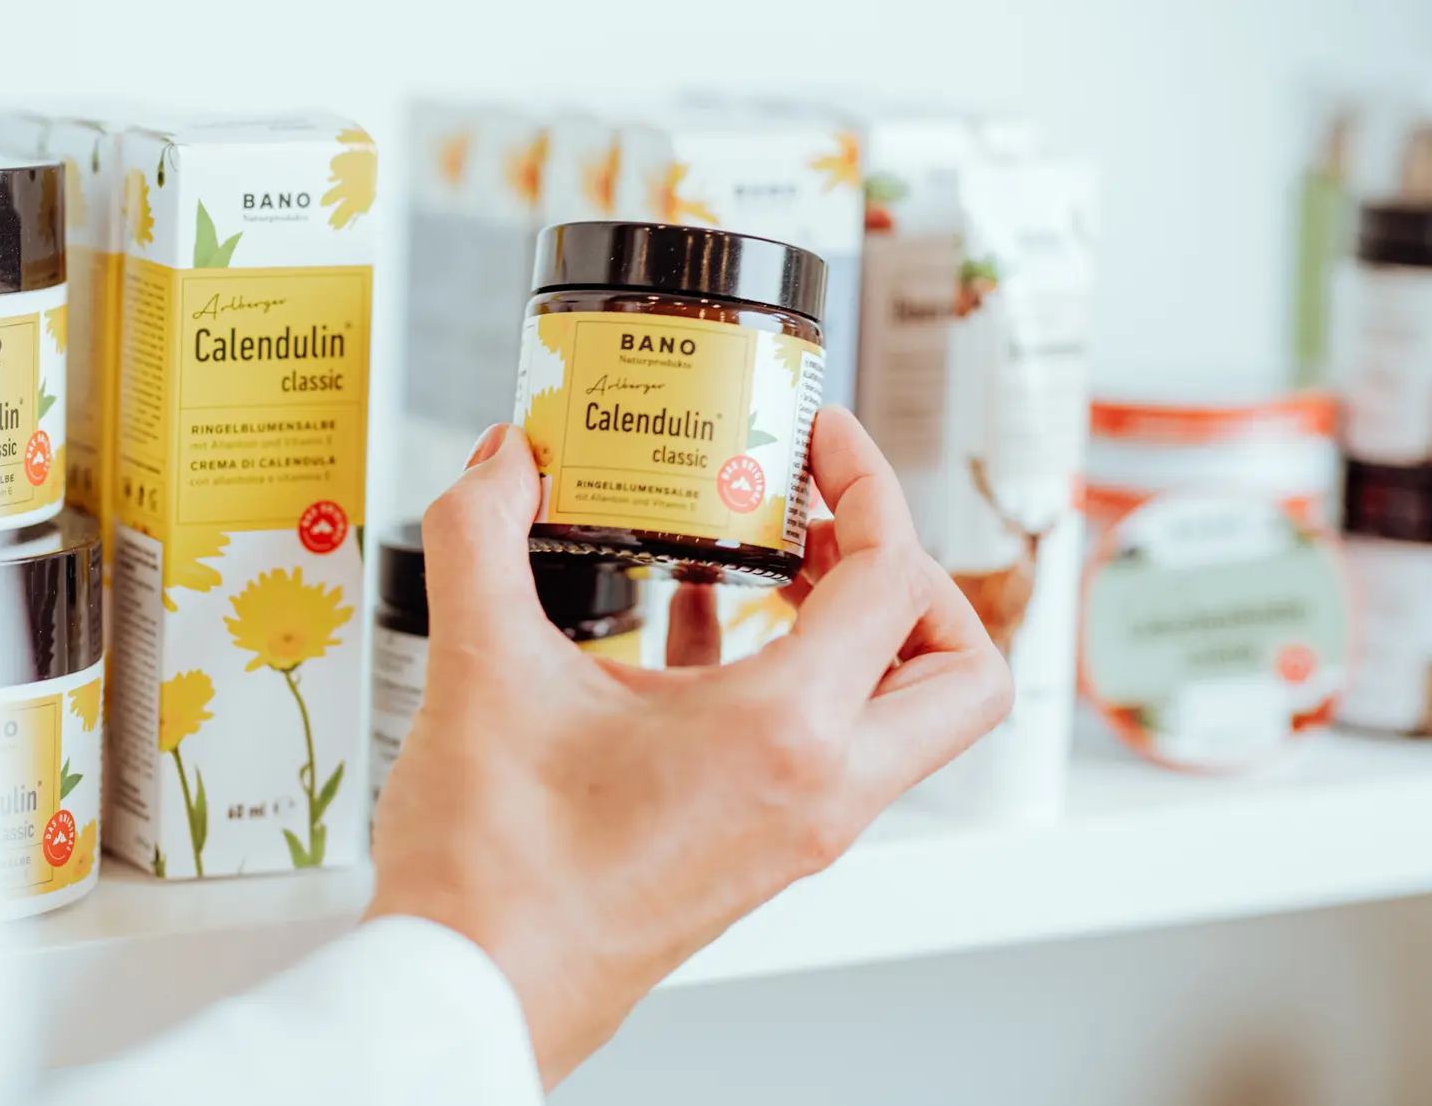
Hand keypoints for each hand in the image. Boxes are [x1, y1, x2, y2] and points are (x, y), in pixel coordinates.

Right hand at [365, 407, 1011, 1086]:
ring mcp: (797, 828)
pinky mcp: (759, 847)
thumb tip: (499, 462)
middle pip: (957, 670)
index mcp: (784, 736)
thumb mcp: (481, 670)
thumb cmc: (496, 873)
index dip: (869, 484)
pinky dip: (788, 676)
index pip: (896, 579)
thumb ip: (483, 535)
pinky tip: (686, 629)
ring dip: (853, 625)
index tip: (818, 440)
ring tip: (759, 560)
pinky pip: (821, 746)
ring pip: (899, 716)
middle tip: (823, 521)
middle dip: (911, 573)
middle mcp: (818, 790)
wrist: (474, 991)